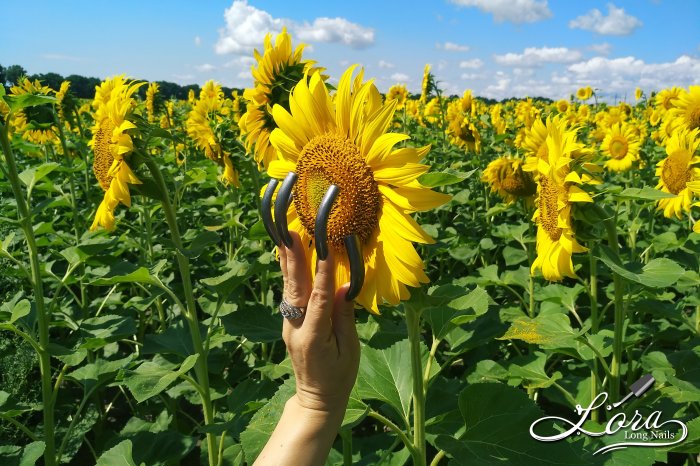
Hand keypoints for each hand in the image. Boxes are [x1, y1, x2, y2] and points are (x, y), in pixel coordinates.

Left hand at [279, 231, 360, 414]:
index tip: (326, 248)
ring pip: (288, 287)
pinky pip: (289, 293)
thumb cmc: (339, 377)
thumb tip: (344, 287)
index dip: (323, 273)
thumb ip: (345, 318)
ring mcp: (288, 324)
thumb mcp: (349, 350)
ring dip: (287, 260)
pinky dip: (289, 272)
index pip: (319, 299)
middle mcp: (295, 328)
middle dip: (294, 258)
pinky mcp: (288, 322)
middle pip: (295, 288)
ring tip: (285, 234)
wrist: (317, 398)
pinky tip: (288, 254)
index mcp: (313, 337)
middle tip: (291, 232)